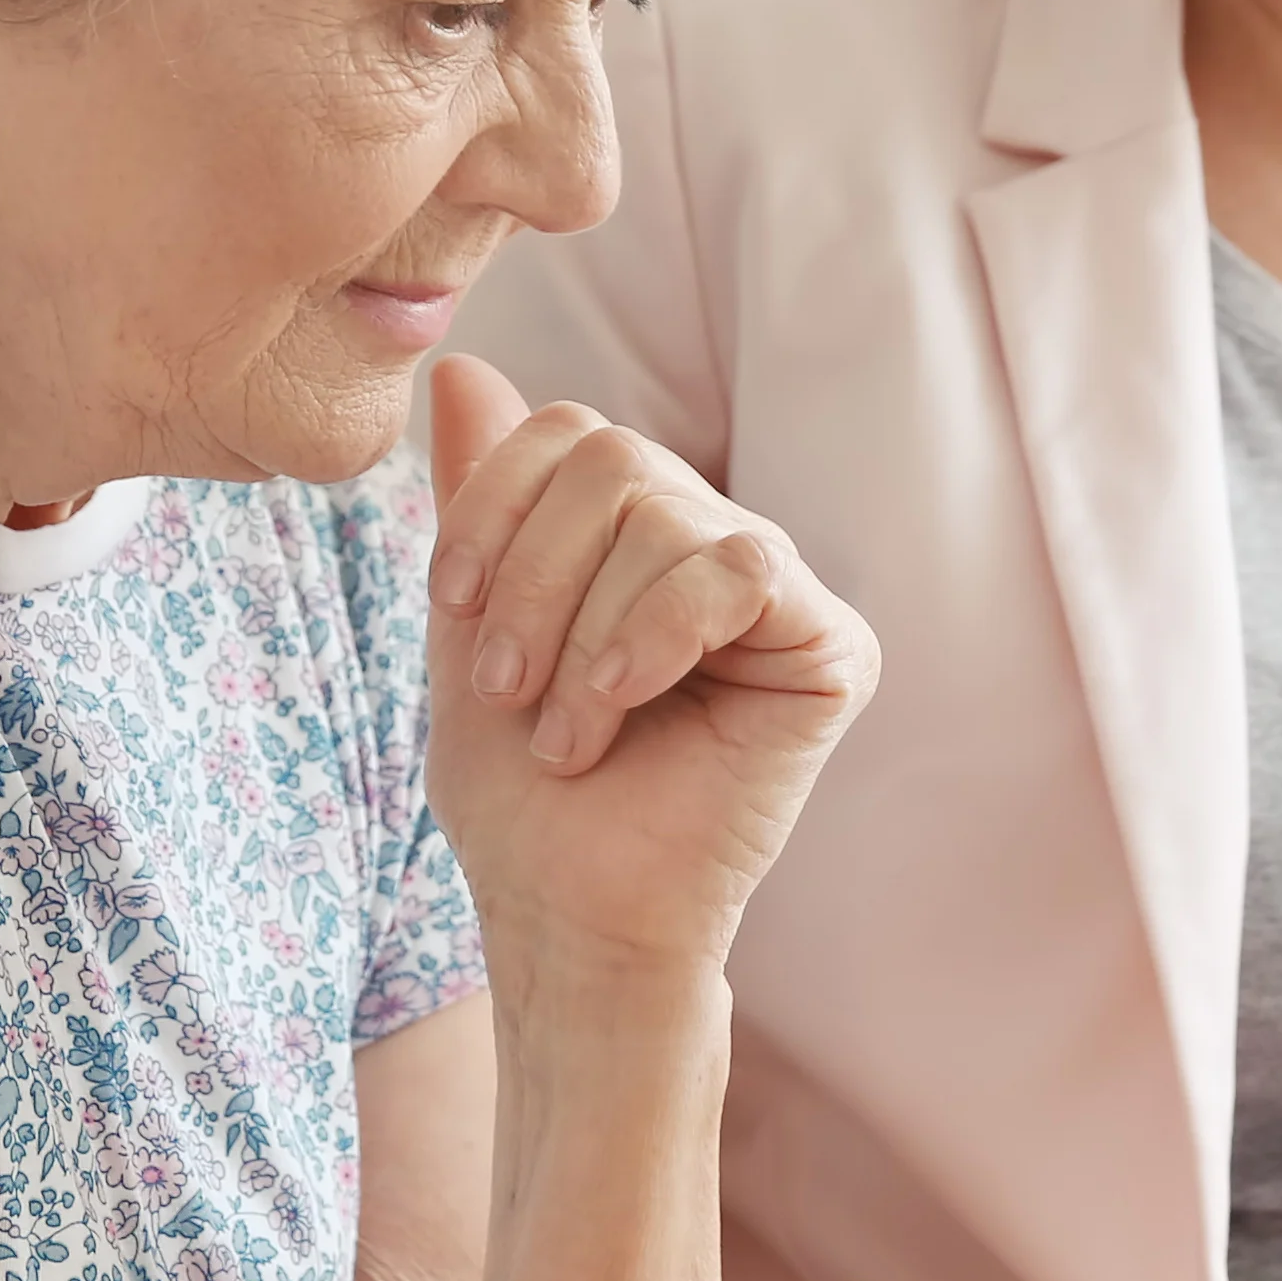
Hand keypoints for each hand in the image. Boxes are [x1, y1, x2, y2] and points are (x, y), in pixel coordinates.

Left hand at [420, 354, 872, 977]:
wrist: (569, 918)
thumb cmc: (521, 800)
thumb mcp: (472, 629)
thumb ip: (481, 502)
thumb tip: (462, 361)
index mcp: (635, 538)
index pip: (569, 432)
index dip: (495, 504)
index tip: (450, 605)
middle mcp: (714, 547)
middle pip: (613, 456)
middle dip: (535, 575)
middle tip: (510, 691)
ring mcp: (778, 594)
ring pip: (665, 511)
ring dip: (584, 634)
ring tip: (569, 735)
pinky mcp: (831, 647)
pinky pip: (740, 568)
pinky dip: (656, 634)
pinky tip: (624, 704)